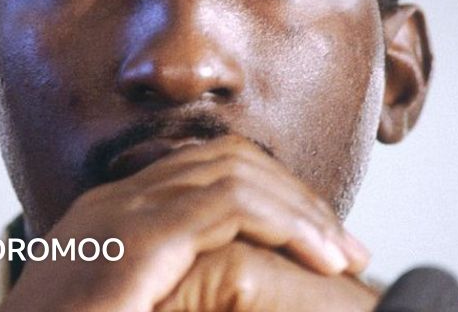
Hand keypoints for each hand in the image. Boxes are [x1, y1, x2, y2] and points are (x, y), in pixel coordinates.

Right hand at [0, 135, 369, 311]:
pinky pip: (231, 203)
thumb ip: (167, 290)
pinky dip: (287, 223)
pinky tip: (322, 258)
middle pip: (227, 160)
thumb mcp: (128, 308)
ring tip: (344, 254)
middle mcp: (116, 203)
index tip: (316, 247)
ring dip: (302, 209)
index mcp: (112, 218)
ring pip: (237, 172)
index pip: (205, 172)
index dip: (271, 199)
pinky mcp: (136, 240)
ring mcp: (122, 214)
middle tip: (345, 248)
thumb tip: (216, 301)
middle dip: (295, 198)